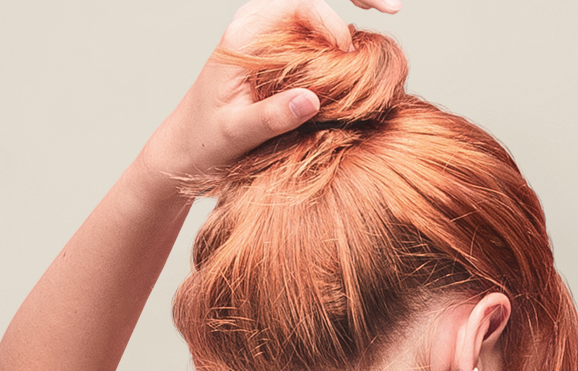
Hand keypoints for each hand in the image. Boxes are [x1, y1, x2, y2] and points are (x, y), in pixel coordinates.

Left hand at [139, 0, 401, 191]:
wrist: (183, 150)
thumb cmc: (203, 142)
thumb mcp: (237, 134)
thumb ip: (272, 117)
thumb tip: (312, 100)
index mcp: (246, 34)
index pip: (298, 3)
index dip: (329, 20)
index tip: (348, 49)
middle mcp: (259, 25)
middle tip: (393, 6)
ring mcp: (271, 37)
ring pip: (317, 10)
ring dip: (353, 10)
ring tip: (388, 16)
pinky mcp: (280, 54)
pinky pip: (316, 33)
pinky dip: (345, 35)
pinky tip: (367, 46)